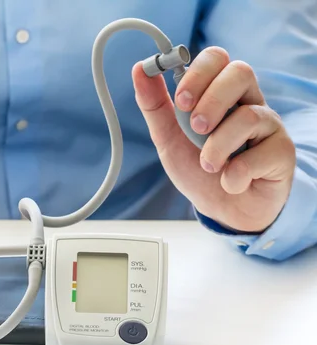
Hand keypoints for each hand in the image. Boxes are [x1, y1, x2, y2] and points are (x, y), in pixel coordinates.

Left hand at [132, 46, 295, 232]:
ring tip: (208, 165)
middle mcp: (248, 102)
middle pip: (240, 72)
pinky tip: (231, 182)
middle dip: (211, 101)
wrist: (222, 210)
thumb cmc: (198, 169)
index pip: (217, 58)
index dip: (198, 73)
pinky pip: (261, 153)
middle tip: (195, 128)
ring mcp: (269, 124)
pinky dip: (236, 174)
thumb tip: (139, 69)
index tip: (181, 101)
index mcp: (220, 93)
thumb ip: (154, 106)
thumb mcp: (168, 138)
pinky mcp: (282, 151)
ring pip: (248, 116)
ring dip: (217, 146)